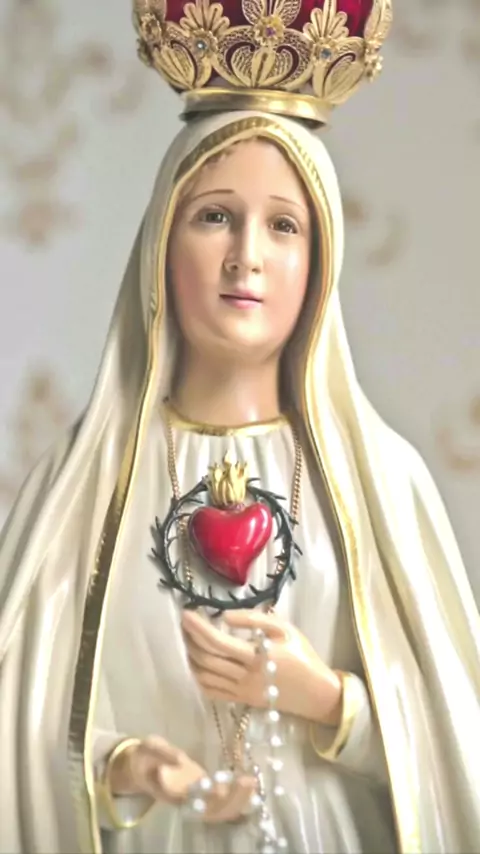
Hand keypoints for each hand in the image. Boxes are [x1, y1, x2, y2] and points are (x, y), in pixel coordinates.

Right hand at [108, 736, 255, 822]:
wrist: (142, 765)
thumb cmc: (146, 756)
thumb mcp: (150, 748)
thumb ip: (163, 753)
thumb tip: (180, 761)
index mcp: (171, 793)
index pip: (191, 802)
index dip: (207, 798)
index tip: (220, 787)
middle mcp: (186, 802)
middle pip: (211, 812)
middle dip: (231, 800)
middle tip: (247, 781)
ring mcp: (197, 800)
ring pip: (219, 811)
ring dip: (238, 800)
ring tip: (252, 781)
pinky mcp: (205, 794)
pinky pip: (223, 804)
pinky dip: (238, 799)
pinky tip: (252, 786)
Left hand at [182, 610, 342, 725]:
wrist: (315, 693)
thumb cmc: (302, 655)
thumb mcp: (285, 630)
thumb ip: (255, 620)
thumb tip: (225, 617)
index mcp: (257, 657)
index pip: (218, 642)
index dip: (198, 628)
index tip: (186, 613)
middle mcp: (245, 677)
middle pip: (207, 659)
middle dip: (191, 640)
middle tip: (185, 624)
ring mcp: (241, 692)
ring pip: (205, 676)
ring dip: (192, 658)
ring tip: (189, 640)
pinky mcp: (241, 701)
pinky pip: (212, 692)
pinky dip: (199, 677)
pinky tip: (198, 663)